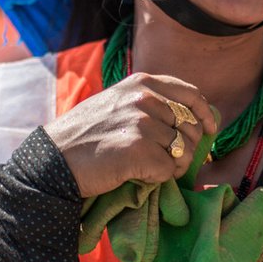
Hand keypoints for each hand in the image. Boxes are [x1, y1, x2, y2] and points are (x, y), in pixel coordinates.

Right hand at [45, 73, 219, 196]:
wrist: (53, 160)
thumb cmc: (83, 136)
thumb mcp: (116, 103)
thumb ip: (148, 102)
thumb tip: (188, 115)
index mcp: (141, 83)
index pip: (191, 94)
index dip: (205, 113)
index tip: (210, 129)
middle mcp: (145, 98)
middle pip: (191, 126)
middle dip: (189, 147)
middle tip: (172, 161)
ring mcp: (143, 123)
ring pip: (183, 150)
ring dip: (174, 165)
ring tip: (151, 169)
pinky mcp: (140, 151)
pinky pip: (170, 169)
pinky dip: (160, 178)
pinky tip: (140, 176)